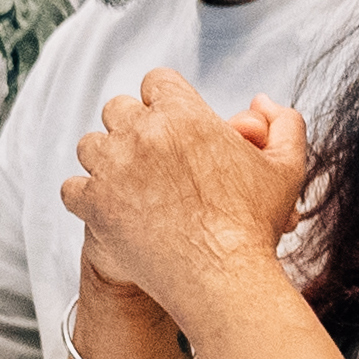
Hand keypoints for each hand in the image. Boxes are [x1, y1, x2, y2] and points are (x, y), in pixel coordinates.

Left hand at [62, 80, 308, 322]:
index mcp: (184, 114)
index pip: (156, 81)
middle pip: (117, 107)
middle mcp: (142, 133)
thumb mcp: (287, 168)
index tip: (170, 122)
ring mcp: (112, 168)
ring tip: (127, 181)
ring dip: (106, 158)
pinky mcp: (94, 204)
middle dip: (132, 126)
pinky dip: (85, 196)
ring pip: (89, 144)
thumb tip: (262, 100)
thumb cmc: (255, 224)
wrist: (223, 277)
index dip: (164, 99)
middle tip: (149, 155)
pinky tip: (107, 206)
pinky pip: (72, 187)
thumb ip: (284, 124)